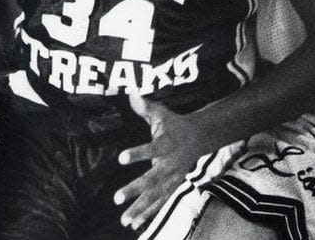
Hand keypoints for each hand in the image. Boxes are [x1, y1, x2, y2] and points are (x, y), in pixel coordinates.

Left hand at [114, 93, 215, 231]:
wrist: (198, 138)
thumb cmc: (173, 124)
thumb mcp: (161, 113)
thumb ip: (146, 106)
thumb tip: (130, 91)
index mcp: (167, 144)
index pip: (152, 149)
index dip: (137, 153)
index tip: (120, 158)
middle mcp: (170, 164)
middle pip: (152, 179)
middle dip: (135, 189)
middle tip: (116, 197)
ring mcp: (172, 178)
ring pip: (155, 196)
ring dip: (139, 208)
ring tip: (123, 219)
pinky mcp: (172, 186)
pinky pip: (160, 202)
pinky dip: (147, 213)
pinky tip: (133, 223)